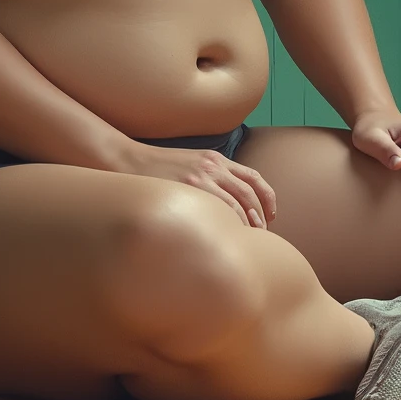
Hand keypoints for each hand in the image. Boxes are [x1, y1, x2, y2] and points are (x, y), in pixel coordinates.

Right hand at [116, 143, 276, 228]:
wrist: (129, 160)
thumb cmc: (159, 167)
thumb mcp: (191, 163)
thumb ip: (211, 176)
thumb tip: (230, 203)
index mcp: (216, 159)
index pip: (254, 178)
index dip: (268, 198)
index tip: (271, 216)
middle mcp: (213, 166)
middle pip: (250, 193)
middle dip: (261, 216)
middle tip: (262, 234)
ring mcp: (201, 177)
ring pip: (238, 203)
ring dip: (248, 223)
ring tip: (249, 240)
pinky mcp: (189, 188)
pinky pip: (219, 208)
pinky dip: (231, 223)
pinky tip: (230, 235)